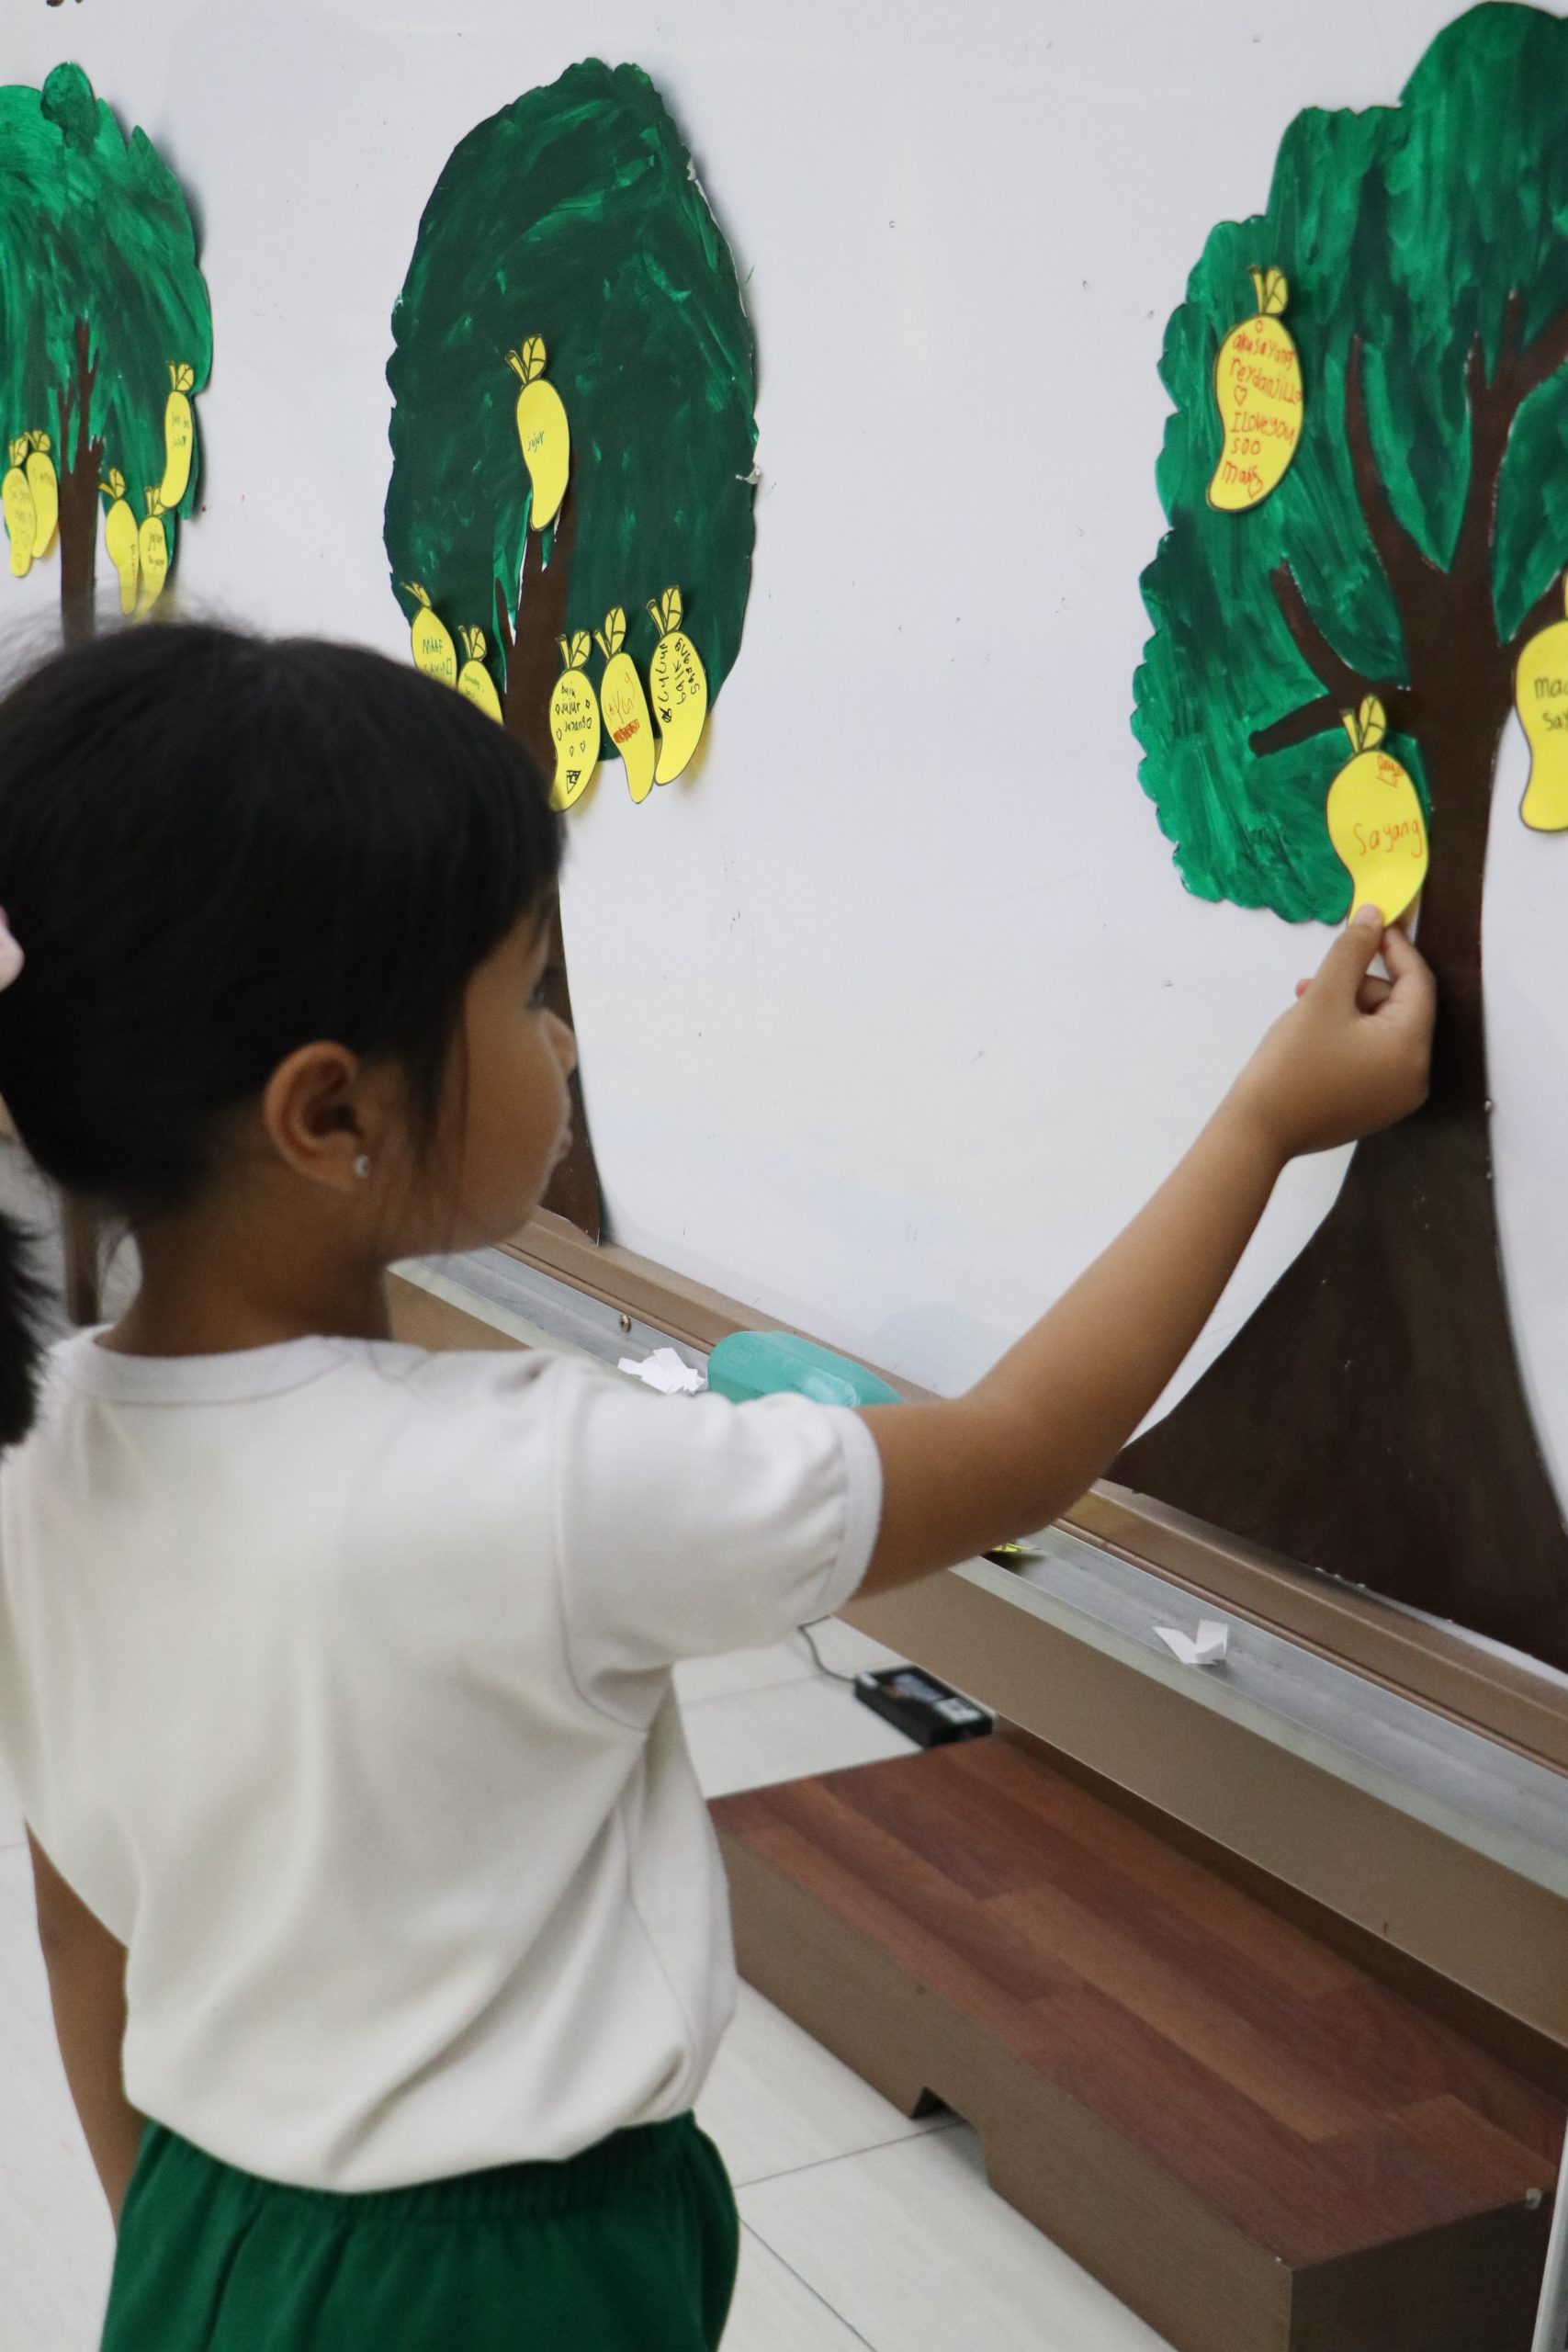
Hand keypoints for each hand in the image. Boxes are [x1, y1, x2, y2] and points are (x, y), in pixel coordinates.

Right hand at [1226, 906, 1434, 1158]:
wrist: (1257, 1133)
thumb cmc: (1291, 1064)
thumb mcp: (1323, 998)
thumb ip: (1352, 951)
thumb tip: (1375, 915)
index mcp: (1410, 1048)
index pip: (1418, 983)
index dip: (1396, 948)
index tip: (1372, 924)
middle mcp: (1414, 1076)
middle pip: (1400, 1009)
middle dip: (1360, 985)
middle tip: (1317, 980)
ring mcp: (1395, 1098)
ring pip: (1382, 1033)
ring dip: (1349, 1010)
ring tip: (1305, 1005)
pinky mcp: (1372, 1109)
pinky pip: (1371, 1059)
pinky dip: (1349, 1037)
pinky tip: (1313, 1032)